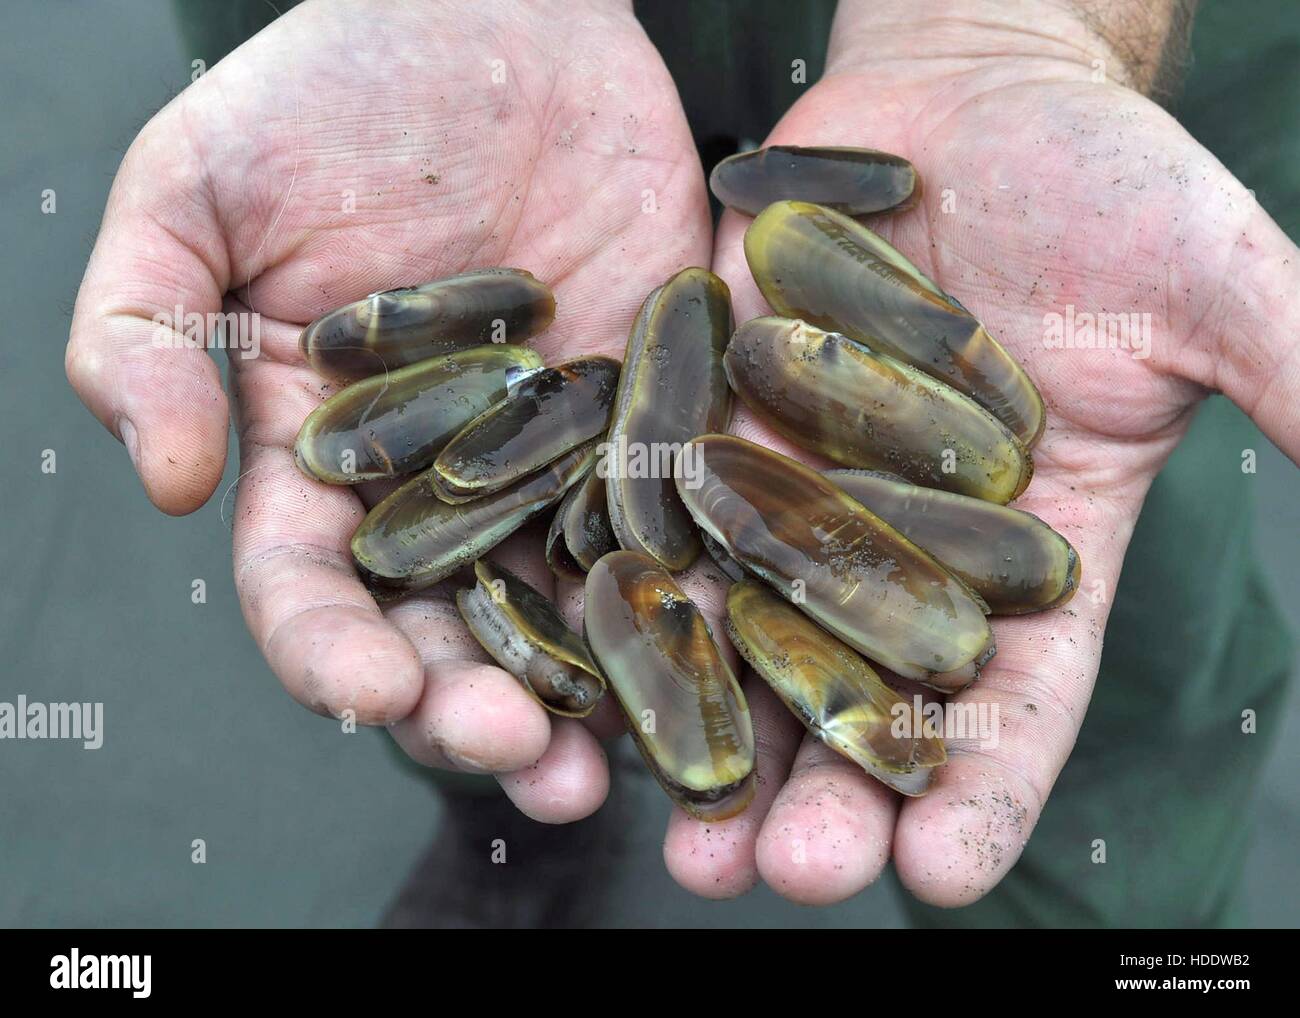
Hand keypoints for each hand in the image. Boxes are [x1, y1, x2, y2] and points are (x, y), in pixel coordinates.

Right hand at [65, 0, 709, 818]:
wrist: (497, 15)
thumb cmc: (333, 89)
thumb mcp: (197, 189)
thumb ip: (144, 331)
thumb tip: (171, 484)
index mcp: (319, 457)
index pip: (309, 589)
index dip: (333, 651)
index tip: (373, 690)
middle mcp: (439, 484)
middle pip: (449, 629)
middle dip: (474, 706)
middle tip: (522, 758)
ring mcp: (553, 459)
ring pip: (565, 605)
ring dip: (590, 691)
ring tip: (614, 760)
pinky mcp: (651, 416)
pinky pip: (671, 516)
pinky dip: (689, 586)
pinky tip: (714, 644)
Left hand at [679, 0, 1299, 904]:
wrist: (963, 98)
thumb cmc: (1098, 178)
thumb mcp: (1203, 277)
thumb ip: (1285, 370)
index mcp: (1031, 549)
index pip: (1015, 696)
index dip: (985, 786)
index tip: (948, 872)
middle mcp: (903, 544)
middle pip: (864, 694)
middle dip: (828, 791)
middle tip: (788, 872)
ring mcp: (798, 490)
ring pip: (751, 638)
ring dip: (716, 735)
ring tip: (682, 840)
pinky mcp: (712, 427)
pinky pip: (669, 523)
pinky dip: (638, 596)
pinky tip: (600, 670)